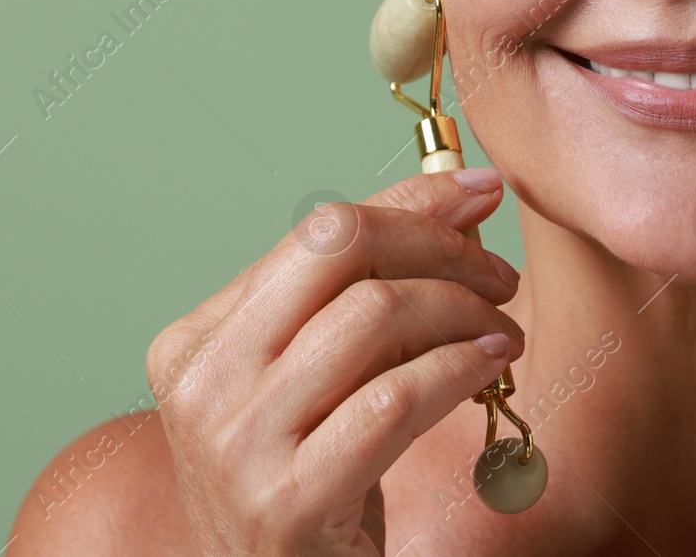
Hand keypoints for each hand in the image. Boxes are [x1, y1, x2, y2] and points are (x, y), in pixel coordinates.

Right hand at [145, 168, 523, 555]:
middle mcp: (200, 384)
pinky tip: (492, 365)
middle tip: (496, 275)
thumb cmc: (307, 490)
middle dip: (438, 244)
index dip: (411, 201)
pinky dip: (460, 367)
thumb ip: (364, 297)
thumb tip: (458, 202)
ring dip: (462, 309)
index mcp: (194, 342)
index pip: (316, 232)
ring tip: (501, 330)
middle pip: (337, 249)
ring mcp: (236, 445)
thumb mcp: (318, 383)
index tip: (479, 192)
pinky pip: (394, 398)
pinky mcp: (287, 503)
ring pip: (373, 314)